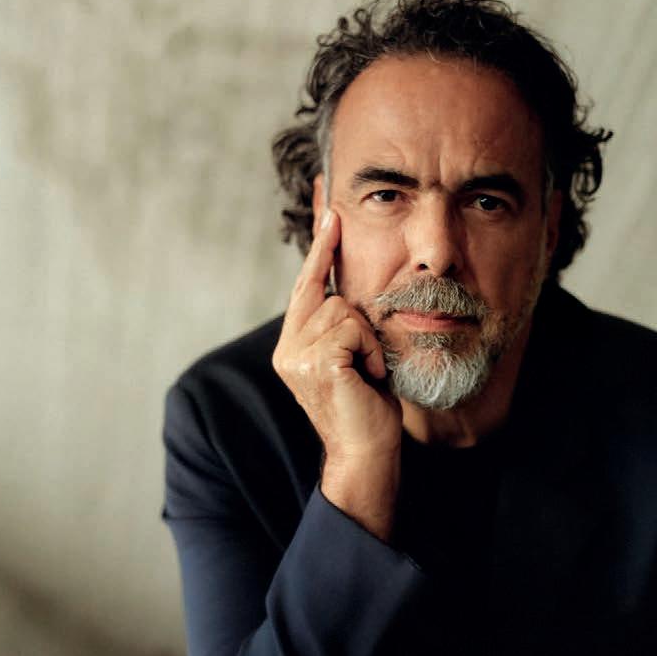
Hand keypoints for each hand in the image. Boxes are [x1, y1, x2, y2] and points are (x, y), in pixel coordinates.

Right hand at [273, 209, 401, 468]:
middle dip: (346, 298)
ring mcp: (295, 355)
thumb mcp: (353, 356)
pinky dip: (369, 350)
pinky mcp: (314, 362)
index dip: (318, 246)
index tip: (327, 204)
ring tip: (367, 372)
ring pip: (343, 309)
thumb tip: (349, 286)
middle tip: (356, 320)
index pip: (304, 284)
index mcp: (292, 344)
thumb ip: (341, 324)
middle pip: (323, 291)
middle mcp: (286, 347)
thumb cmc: (367, 406)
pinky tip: (369, 376)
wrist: (367, 451)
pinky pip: (351, 329)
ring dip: (367, 339)